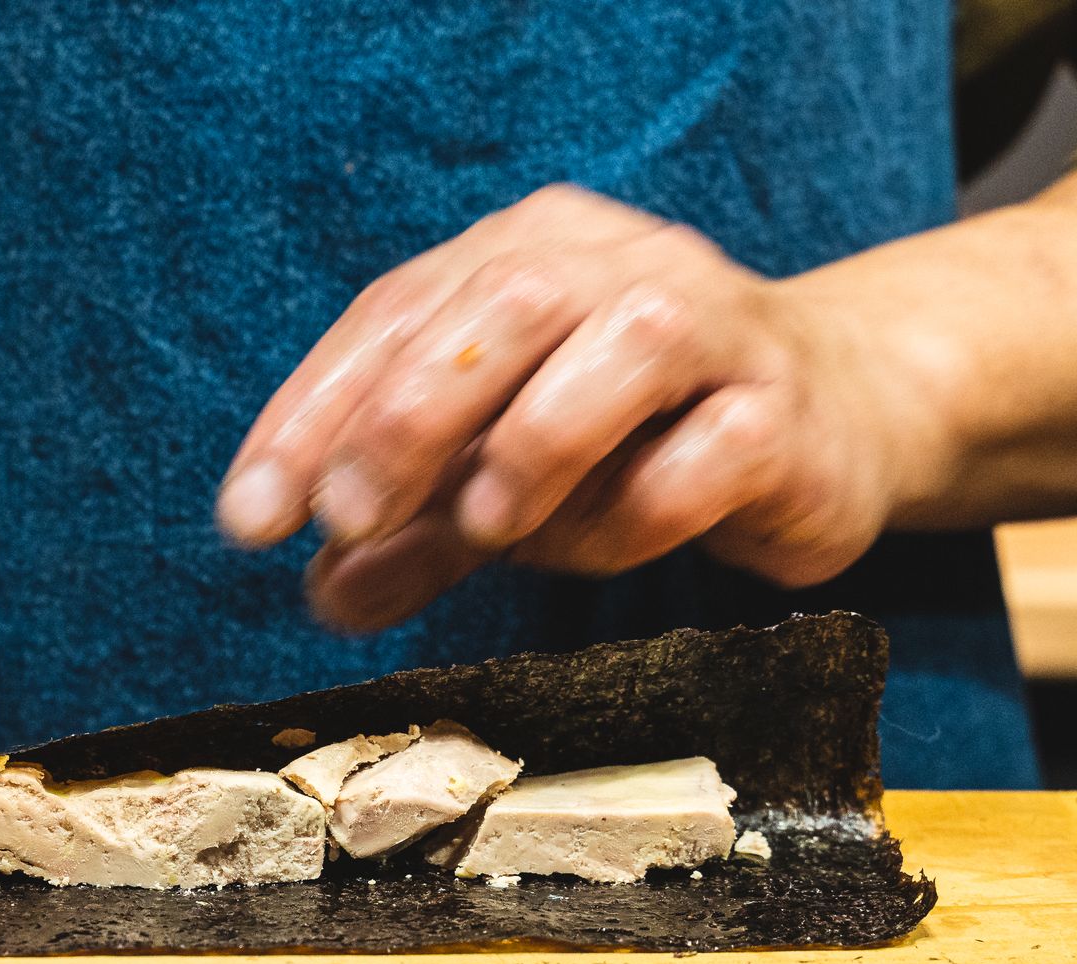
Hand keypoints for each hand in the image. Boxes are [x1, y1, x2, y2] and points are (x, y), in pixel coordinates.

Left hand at [217, 185, 913, 631]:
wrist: (826, 420)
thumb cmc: (633, 439)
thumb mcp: (497, 484)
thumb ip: (412, 532)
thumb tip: (325, 595)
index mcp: (522, 255)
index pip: (396, 317)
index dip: (311, 416)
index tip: (249, 519)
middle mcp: (615, 265)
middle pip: (501, 310)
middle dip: (407, 418)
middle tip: (345, 517)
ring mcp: (714, 327)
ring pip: (623, 351)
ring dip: (536, 446)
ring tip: (488, 527)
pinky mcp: (781, 411)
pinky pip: (710, 454)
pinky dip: (645, 509)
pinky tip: (617, 540)